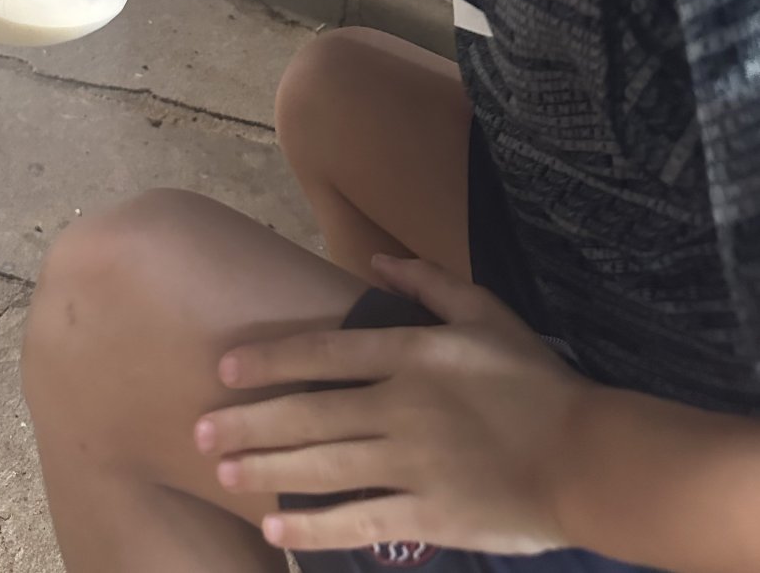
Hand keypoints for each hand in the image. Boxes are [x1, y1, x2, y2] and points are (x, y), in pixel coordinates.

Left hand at [196, 255, 587, 557]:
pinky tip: (275, 527)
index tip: (225, 369)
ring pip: (322, 464)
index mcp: (411, 354)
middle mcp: (399, 406)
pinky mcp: (428, 514)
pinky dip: (314, 525)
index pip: (324, 352)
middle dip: (249, 421)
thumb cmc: (535, 379)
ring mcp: (411, 463)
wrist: (587, 457)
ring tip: (222, 472)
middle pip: (308, 412)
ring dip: (266, 468)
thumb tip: (375, 259)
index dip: (270, 360)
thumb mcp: (485, 311)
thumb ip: (428, 282)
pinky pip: (359, 519)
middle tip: (200, 430)